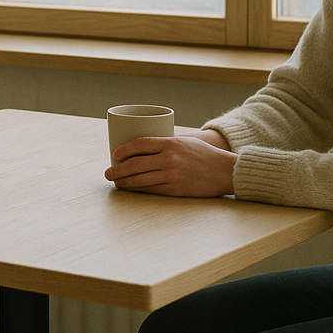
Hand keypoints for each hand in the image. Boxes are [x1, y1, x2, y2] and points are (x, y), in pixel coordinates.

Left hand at [104, 130, 236, 196]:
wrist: (225, 172)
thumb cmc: (205, 155)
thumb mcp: (186, 142)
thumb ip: (166, 143)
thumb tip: (144, 145)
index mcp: (171, 143)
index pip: (140, 144)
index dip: (124, 149)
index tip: (115, 153)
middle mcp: (169, 159)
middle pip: (135, 164)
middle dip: (117, 169)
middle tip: (107, 172)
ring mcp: (171, 176)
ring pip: (140, 180)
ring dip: (124, 182)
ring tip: (116, 182)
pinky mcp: (175, 190)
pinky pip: (151, 190)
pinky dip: (138, 190)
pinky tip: (131, 189)